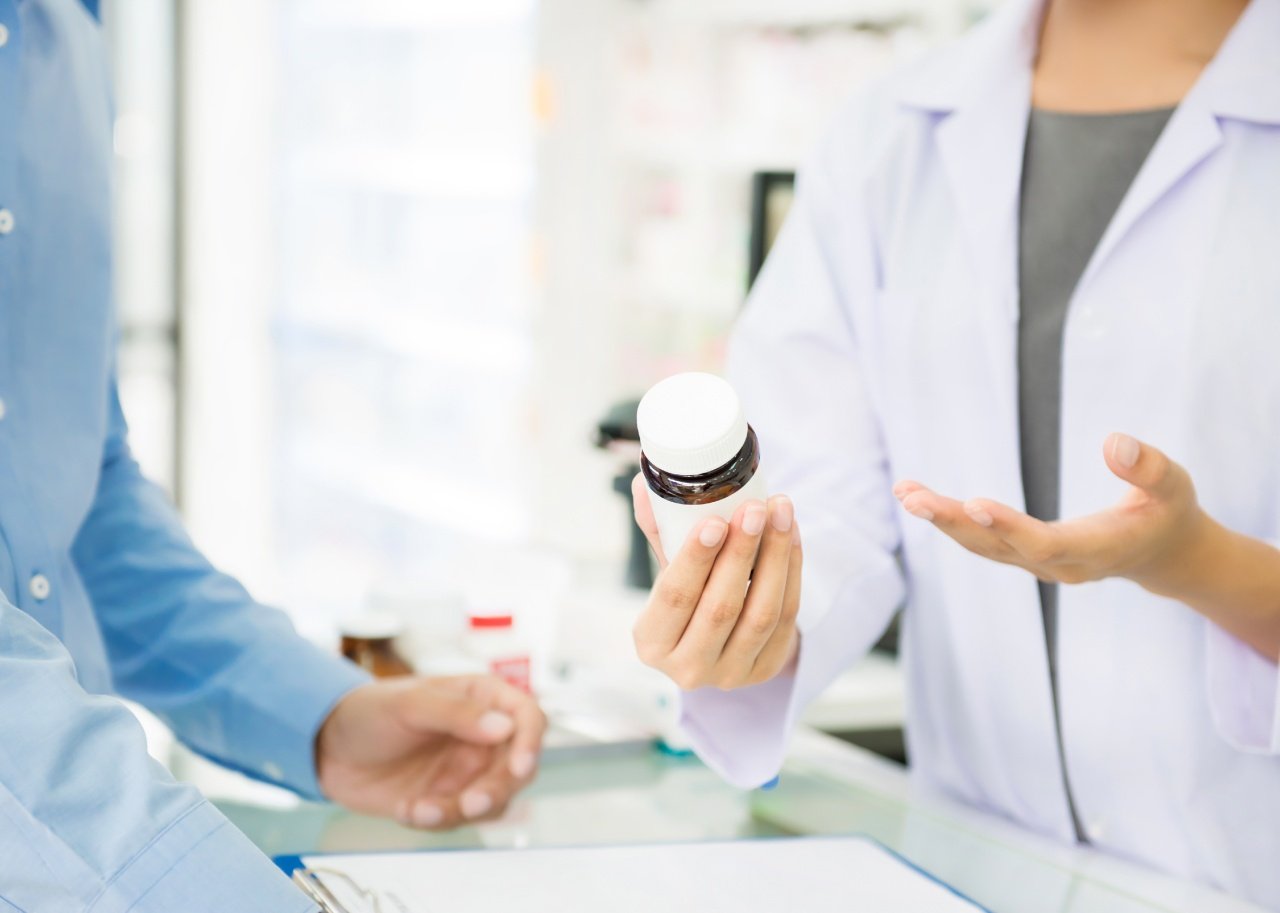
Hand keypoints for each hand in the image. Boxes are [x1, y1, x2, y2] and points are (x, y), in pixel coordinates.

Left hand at [316, 675, 545, 829]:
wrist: (327, 750)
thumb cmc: (369, 712)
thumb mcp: (409, 704)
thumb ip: (457, 713)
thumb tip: (505, 726)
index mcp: (482, 698)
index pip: (528, 716)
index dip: (531, 741)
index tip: (519, 766)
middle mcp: (482, 735)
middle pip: (519, 767)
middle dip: (496, 789)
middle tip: (467, 803)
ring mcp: (468, 770)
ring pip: (495, 799)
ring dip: (462, 811)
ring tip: (420, 809)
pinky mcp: (449, 799)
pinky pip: (461, 819)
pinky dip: (438, 821)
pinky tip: (407, 809)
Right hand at [630, 474, 801, 690]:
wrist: (719, 643)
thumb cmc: (688, 597)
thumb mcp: (667, 570)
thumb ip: (660, 531)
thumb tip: (647, 482)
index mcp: (652, 642)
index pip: (674, 598)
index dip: (695, 560)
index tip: (713, 522)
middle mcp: (688, 668)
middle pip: (720, 608)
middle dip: (741, 553)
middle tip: (753, 508)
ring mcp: (731, 674)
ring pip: (761, 613)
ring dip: (775, 557)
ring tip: (779, 512)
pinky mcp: (767, 669)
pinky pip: (787, 617)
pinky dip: (792, 571)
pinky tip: (792, 535)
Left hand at [892, 432, 1209, 592]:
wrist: (1163, 553)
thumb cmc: (1167, 512)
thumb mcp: (1174, 486)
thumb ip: (1148, 467)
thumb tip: (1114, 441)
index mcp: (1099, 550)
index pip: (1047, 543)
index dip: (1010, 527)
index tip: (973, 502)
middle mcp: (1061, 565)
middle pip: (999, 547)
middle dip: (955, 523)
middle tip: (914, 498)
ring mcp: (1039, 564)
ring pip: (982, 546)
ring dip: (941, 520)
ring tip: (905, 492)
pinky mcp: (1024, 555)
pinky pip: (980, 540)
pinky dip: (949, 519)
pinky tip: (916, 496)